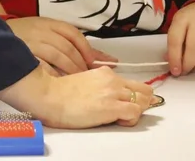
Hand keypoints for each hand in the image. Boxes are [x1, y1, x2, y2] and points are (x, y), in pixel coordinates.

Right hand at [0, 63, 161, 128]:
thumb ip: (99, 85)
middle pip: (144, 90)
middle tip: (130, 111)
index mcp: (106, 73)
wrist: (50, 97)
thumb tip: (106, 96)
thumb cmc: (61, 94)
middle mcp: (112, 80)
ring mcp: (113, 93)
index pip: (133, 83)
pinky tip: (119, 120)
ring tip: (122, 117)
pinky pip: (135, 113)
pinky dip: (131, 119)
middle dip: (141, 102)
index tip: (130, 102)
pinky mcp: (111, 107)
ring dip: (137, 111)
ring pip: (143, 101)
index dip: (134, 95)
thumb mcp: (84, 81)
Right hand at [7, 16, 115, 74]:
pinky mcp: (21, 56)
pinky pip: (42, 67)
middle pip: (67, 48)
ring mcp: (30, 43)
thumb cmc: (23, 38)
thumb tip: (106, 59)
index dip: (86, 50)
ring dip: (69, 72)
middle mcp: (39, 30)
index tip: (93, 65)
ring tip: (75, 84)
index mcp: (47, 22)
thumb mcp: (46, 32)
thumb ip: (73, 44)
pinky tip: (58, 84)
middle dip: (79, 65)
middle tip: (86, 79)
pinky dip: (54, 76)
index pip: (73, 34)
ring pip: (57, 57)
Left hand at [167, 2, 194, 75]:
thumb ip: (175, 42)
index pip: (175, 39)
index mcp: (183, 18)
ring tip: (194, 69)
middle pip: (194, 47)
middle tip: (185, 72)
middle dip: (188, 65)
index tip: (175, 70)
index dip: (174, 58)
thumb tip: (171, 62)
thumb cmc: (193, 20)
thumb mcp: (180, 24)